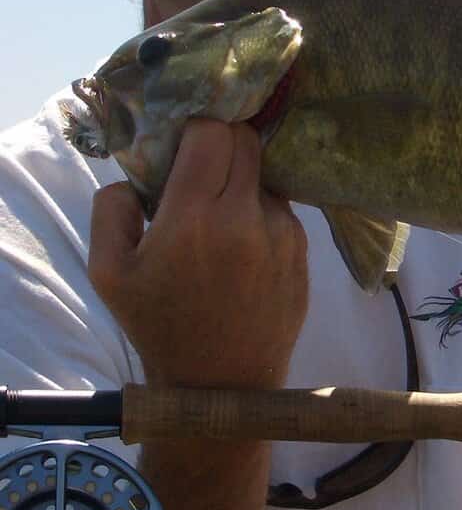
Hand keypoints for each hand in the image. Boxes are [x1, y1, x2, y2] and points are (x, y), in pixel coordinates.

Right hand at [89, 119, 308, 387]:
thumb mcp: (109, 273)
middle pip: (247, 142)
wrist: (221, 383)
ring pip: (266, 177)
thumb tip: (138, 173)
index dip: (199, 127)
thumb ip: (112, 209)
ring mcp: (283, 234)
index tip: (186, 141)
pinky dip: (263, 215)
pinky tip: (244, 248)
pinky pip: (283, 210)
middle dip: (224, 144)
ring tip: (221, 222)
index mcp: (194, 218)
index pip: (214, 131)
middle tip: (203, 168)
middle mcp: (246, 218)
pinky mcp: (304, 251)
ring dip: (243, 185)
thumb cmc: (159, 326)